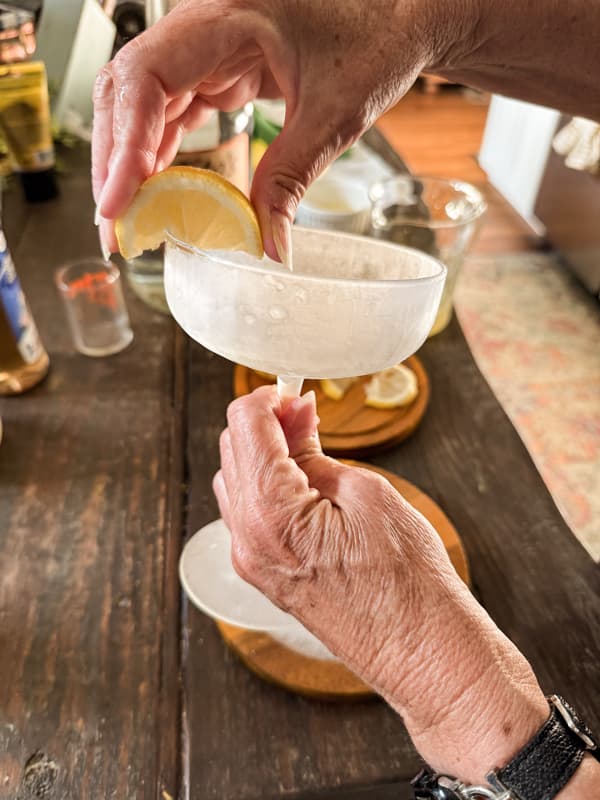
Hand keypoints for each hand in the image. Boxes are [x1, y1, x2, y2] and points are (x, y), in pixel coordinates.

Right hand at [92, 0, 450, 259]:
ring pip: (141, 105)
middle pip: (127, 91)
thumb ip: (292, 178)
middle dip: (115, 161)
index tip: (120, 200)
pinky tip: (156, 192)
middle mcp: (202, 28)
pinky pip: (170, 112)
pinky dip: (159, 154)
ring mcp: (204, 49)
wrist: (396, 19)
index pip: (146, 76)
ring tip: (128, 219)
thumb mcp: (334, 115)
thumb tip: (270, 247)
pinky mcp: (214, 70)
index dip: (124, 142)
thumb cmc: (374, 41)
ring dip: (130, 163)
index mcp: (226, 17)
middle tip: (114, 226)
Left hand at [215, 386, 549, 782]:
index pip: (244, 427)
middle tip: (309, 415)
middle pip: (234, 451)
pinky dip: (267, 485)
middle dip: (267, 424)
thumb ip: (314, 453)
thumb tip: (294, 418)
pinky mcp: (265, 574)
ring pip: (237, 481)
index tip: (296, 392)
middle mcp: (248, 540)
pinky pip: (249, 513)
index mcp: (270, 514)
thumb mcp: (366, 494)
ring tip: (311, 446)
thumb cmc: (408, 582)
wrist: (423, 652)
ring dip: (265, 453)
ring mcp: (252, 561)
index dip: (269, 399)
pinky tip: (303, 479)